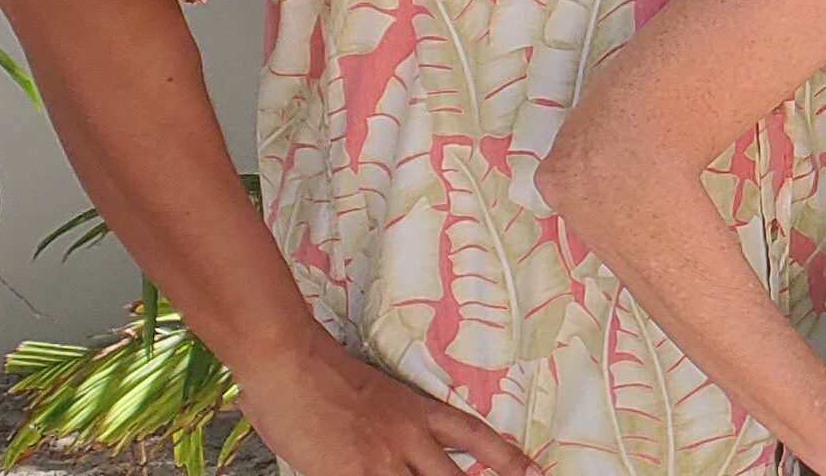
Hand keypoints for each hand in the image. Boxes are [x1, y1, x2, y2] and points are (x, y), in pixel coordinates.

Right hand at [233, 326, 541, 475]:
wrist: (291, 362)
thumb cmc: (322, 375)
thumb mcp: (374, 397)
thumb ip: (393, 428)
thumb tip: (401, 455)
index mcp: (416, 410)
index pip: (474, 436)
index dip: (506, 457)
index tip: (533, 471)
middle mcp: (408, 435)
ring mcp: (383, 458)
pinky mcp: (355, 475)